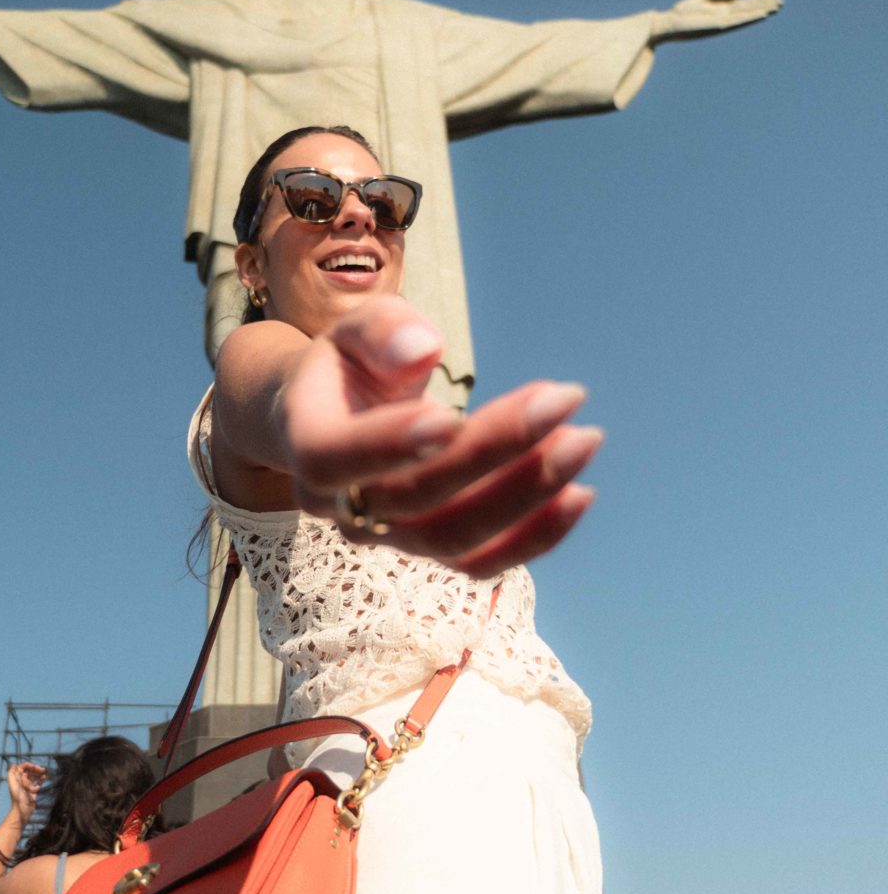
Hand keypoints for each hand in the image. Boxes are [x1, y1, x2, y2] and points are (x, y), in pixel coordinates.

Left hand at [5, 762, 45, 825]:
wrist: (23, 812)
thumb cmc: (20, 800)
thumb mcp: (18, 786)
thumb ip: (17, 776)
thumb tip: (16, 766)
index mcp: (15, 780)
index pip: (20, 768)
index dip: (27, 765)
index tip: (34, 767)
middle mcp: (20, 782)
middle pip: (27, 771)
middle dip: (34, 769)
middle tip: (42, 769)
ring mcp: (26, 786)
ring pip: (32, 776)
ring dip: (38, 773)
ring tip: (44, 772)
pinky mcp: (32, 791)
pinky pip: (36, 783)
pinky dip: (40, 780)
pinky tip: (44, 777)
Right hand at [281, 297, 601, 576]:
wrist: (334, 422)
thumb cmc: (349, 366)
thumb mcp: (354, 330)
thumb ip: (382, 331)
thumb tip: (425, 350)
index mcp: (310, 446)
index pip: (339, 459)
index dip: (391, 443)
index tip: (452, 412)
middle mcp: (342, 507)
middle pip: (415, 496)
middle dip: (494, 450)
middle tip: (562, 401)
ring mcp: (387, 538)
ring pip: (454, 538)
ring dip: (525, 496)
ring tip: (583, 440)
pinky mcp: (430, 550)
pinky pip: (481, 562)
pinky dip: (534, 536)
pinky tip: (580, 495)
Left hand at [652, 0, 782, 41]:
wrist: (668, 24)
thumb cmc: (682, 13)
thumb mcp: (703, 0)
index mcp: (722, 10)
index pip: (744, 5)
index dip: (759, 1)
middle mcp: (725, 17)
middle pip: (748, 10)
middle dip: (764, 5)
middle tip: (782, 2)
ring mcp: (722, 21)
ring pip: (746, 15)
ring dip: (760, 11)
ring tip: (776, 7)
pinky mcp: (717, 25)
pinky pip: (737, 21)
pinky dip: (749, 17)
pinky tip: (760, 14)